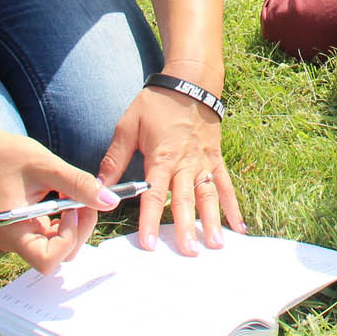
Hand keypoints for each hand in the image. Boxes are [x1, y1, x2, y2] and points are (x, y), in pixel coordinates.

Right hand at [0, 131, 122, 273]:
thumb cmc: (7, 156)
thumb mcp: (47, 166)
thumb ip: (79, 184)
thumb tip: (110, 201)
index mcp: (12, 232)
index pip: (48, 260)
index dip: (69, 237)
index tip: (72, 207)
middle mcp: (15, 242)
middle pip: (60, 255)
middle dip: (79, 228)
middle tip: (84, 196)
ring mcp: (21, 238)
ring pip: (61, 247)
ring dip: (75, 223)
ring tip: (70, 193)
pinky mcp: (27, 231)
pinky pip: (54, 236)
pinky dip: (66, 219)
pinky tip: (63, 197)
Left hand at [99, 82, 244, 255]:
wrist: (191, 82)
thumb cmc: (157, 103)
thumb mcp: (128, 125)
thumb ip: (115, 158)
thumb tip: (98, 185)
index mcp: (161, 156)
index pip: (154, 194)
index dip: (149, 219)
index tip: (149, 243)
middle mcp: (186, 163)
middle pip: (185, 199)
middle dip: (185, 227)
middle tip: (187, 253)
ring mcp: (204, 162)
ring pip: (209, 195)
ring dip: (212, 221)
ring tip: (215, 245)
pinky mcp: (215, 159)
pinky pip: (226, 185)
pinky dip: (233, 206)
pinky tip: (239, 227)